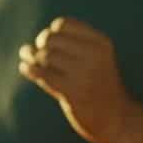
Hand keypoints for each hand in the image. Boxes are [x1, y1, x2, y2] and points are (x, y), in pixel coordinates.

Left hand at [19, 18, 136, 142]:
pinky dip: (29, 69)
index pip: (63, 24)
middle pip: (50, 38)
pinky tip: (25, 68)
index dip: (51, 32)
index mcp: (101, 43)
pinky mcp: (73, 92)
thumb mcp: (96, 58)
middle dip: (40, 45)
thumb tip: (28, 48)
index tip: (51, 44)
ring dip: (32, 59)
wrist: (116, 118)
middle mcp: (94, 55)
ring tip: (30, 62)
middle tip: (39, 56)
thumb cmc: (99, 85)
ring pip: (44, 56)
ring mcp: (84, 74)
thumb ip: (69, 46)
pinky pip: (42, 75)